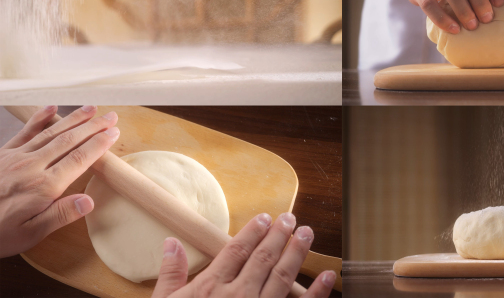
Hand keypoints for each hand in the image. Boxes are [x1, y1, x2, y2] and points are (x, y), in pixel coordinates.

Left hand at [0, 106, 118, 257]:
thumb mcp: (30, 234)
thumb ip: (60, 215)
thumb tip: (88, 202)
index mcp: (43, 187)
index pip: (78, 160)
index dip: (98, 145)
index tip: (113, 134)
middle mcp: (32, 167)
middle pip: (69, 141)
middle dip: (92, 127)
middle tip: (111, 117)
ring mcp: (16, 157)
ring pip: (50, 132)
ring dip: (73, 119)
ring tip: (91, 109)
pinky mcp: (3, 154)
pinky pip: (25, 132)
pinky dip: (39, 118)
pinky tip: (51, 108)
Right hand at [152, 213, 335, 297]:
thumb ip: (171, 275)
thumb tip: (171, 243)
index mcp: (210, 288)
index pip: (236, 251)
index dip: (252, 231)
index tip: (265, 217)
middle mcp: (236, 296)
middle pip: (262, 258)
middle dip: (278, 235)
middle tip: (290, 218)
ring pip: (282, 276)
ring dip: (297, 252)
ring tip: (307, 233)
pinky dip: (317, 293)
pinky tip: (329, 276)